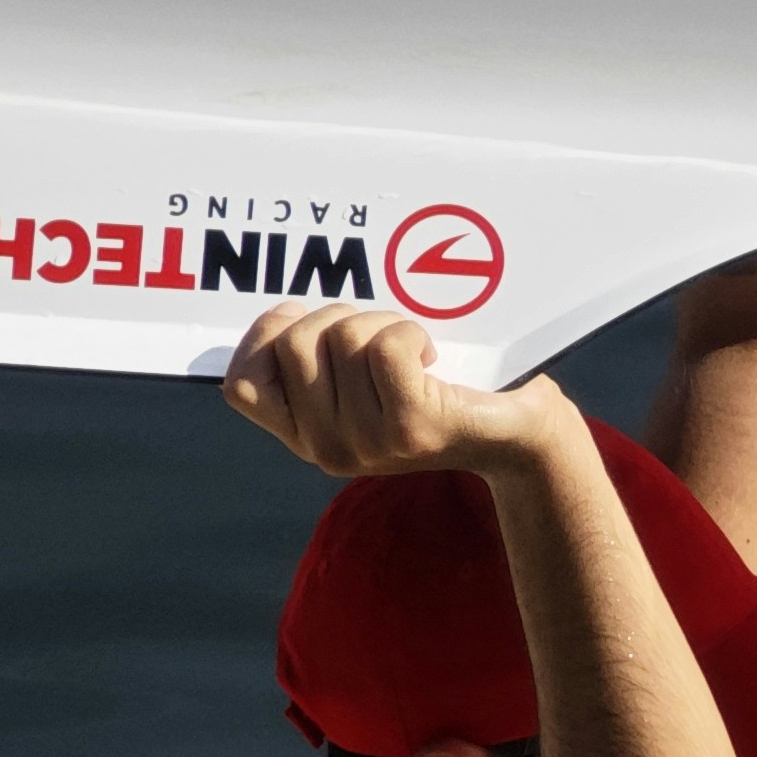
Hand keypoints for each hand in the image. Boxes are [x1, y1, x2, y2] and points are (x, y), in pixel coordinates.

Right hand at [223, 304, 571, 478]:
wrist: (515, 433)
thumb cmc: (437, 388)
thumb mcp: (363, 383)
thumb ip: (318, 360)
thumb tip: (276, 306)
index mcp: (307, 438)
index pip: (242, 386)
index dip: (263, 336)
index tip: (302, 315)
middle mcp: (328, 450)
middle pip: (294, 344)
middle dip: (335, 313)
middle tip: (376, 329)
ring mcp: (368, 442)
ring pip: (343, 337)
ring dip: (381, 321)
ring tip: (411, 346)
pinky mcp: (410, 426)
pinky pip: (384, 346)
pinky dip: (410, 331)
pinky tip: (430, 354)